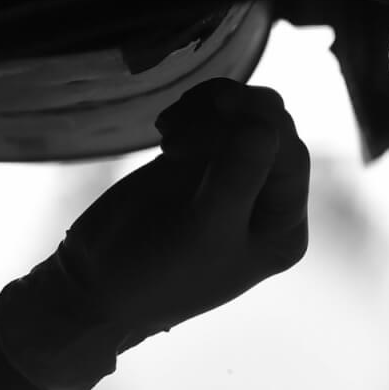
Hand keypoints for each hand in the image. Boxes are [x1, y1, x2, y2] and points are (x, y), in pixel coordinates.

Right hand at [60, 77, 310, 345]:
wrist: (96, 282)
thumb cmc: (156, 270)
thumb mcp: (203, 228)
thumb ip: (238, 174)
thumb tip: (266, 120)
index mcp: (284, 228)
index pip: (291, 157)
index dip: (255, 124)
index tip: (207, 113)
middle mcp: (269, 201)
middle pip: (273, 128)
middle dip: (229, 115)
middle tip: (173, 137)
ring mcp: (236, 176)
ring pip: (246, 114)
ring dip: (209, 108)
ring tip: (168, 132)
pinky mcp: (201, 159)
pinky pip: (216, 115)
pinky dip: (194, 109)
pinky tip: (165, 129)